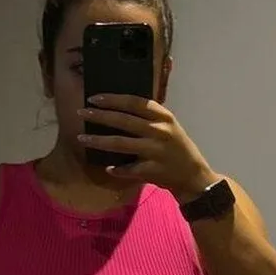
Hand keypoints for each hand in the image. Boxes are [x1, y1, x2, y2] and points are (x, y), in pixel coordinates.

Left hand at [77, 94, 219, 202]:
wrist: (194, 176)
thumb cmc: (177, 148)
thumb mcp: (168, 126)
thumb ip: (149, 117)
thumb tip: (118, 107)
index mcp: (163, 117)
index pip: (134, 102)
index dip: (113, 99)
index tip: (94, 98)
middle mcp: (159, 131)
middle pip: (123, 121)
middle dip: (99, 116)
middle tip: (81, 113)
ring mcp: (155, 151)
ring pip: (120, 144)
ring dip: (98, 141)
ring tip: (81, 138)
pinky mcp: (152, 170)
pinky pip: (127, 169)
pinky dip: (116, 169)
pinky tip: (107, 167)